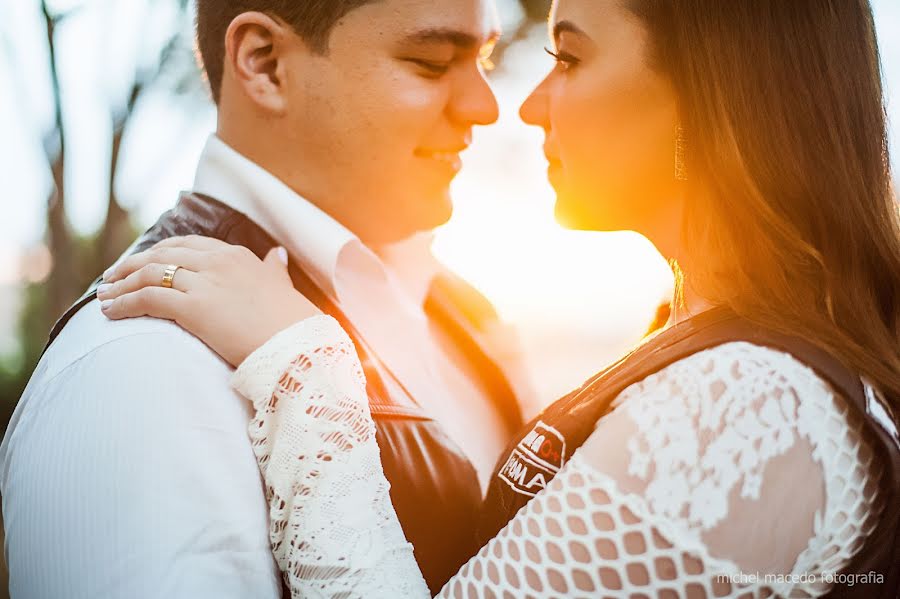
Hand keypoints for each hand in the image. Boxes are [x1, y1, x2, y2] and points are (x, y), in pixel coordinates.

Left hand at [98, 235, 320, 366]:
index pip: (187, 245)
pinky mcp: (194, 307)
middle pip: (162, 255)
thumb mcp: (282, 286)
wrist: (298, 345)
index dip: (160, 252)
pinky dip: (124, 303)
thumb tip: (277, 254)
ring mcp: (205, 283)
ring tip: (103, 295)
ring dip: (121, 284)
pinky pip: (148, 299)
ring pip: (150, 274)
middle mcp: (218, 262)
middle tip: (112, 276)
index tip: (142, 262)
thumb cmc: (292, 321)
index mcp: (236, 256)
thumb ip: (274, 268)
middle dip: (132, 264)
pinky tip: (110, 311)